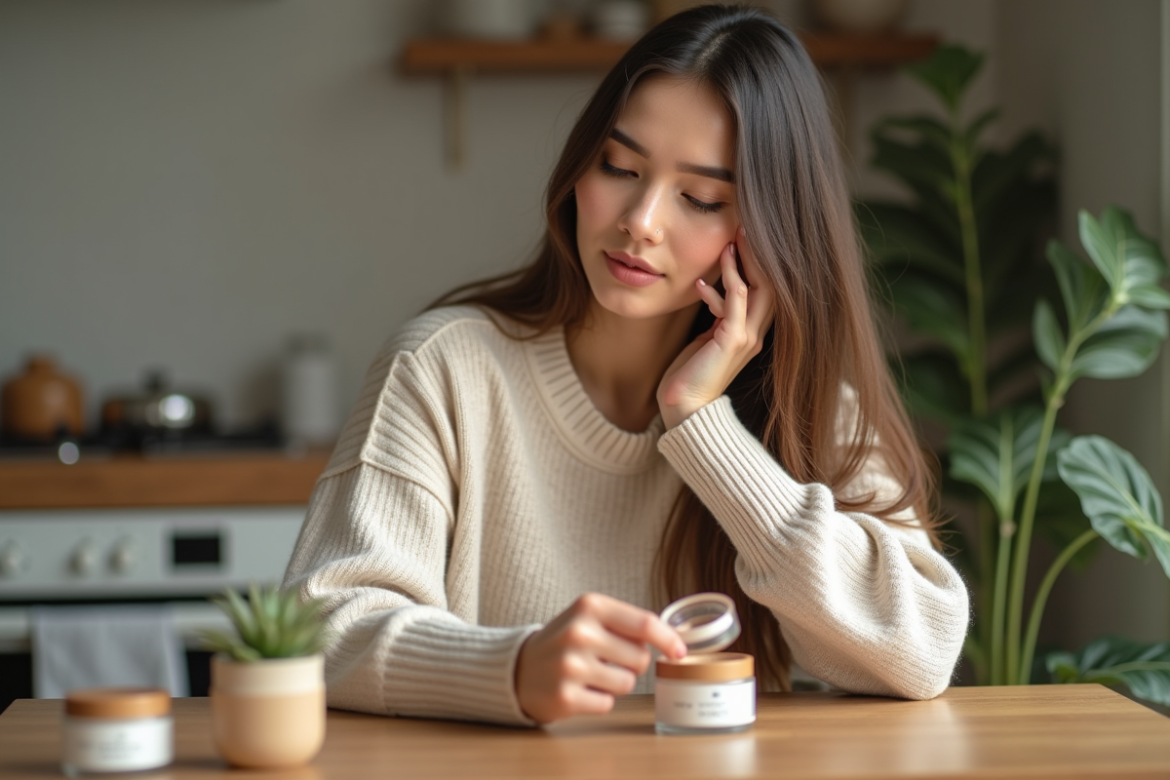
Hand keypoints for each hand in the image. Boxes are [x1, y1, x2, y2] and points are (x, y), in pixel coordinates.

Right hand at [514, 593, 686, 723]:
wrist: (519, 668)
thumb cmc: (565, 641)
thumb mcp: (589, 617)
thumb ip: (626, 623)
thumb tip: (673, 640)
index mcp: (589, 606)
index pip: (644, 623)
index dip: (668, 639)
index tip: (680, 651)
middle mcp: (579, 632)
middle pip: (640, 658)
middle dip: (631, 663)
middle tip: (605, 659)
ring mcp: (570, 665)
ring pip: (627, 683)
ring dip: (615, 683)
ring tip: (590, 674)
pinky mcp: (565, 696)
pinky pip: (607, 704)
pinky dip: (599, 700)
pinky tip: (579, 690)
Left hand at [657, 227, 774, 428]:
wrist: (684, 409)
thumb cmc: (690, 375)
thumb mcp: (707, 338)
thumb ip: (717, 317)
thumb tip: (713, 290)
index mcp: (751, 332)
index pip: (765, 289)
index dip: (760, 263)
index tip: (746, 237)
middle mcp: (755, 334)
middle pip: (771, 284)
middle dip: (759, 255)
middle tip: (746, 226)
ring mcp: (747, 337)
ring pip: (759, 288)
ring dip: (747, 260)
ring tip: (734, 237)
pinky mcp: (732, 340)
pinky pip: (737, 301)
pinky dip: (730, 279)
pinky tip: (715, 266)